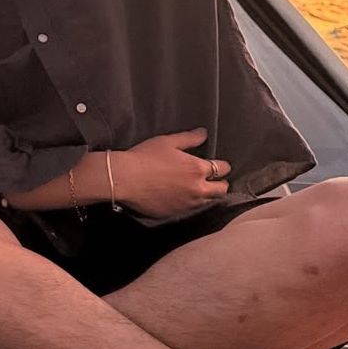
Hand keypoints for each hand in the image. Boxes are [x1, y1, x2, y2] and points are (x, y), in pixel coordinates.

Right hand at [114, 128, 230, 218]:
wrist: (125, 179)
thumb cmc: (145, 157)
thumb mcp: (168, 142)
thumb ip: (189, 138)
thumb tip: (203, 134)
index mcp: (197, 169)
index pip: (222, 169)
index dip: (222, 165)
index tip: (218, 164)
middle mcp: (197, 189)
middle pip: (221, 190)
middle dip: (220, 184)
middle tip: (213, 180)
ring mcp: (187, 204)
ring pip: (208, 202)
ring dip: (208, 195)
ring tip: (199, 189)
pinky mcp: (176, 214)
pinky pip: (191, 211)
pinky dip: (192, 204)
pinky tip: (183, 198)